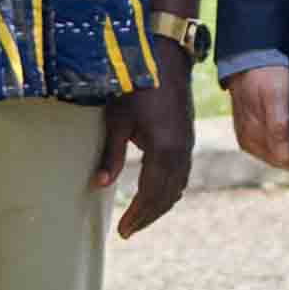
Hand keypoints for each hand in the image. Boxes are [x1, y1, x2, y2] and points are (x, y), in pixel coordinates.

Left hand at [99, 74, 193, 238]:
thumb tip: (100, 185)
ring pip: (177, 187)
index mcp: (164, 150)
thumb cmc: (137, 85)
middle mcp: (181, 152)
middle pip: (167, 196)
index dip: (137, 215)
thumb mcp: (118, 120)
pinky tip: (158, 194)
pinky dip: (170, 190)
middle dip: (148, 216)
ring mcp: (187, 145)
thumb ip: (111, 155)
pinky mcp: (187, 138)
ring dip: (160, 205)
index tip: (123, 231)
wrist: (166, 58)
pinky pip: (182, 174)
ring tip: (140, 218)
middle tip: (128, 231)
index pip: (151, 194)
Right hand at [225, 63, 288, 175]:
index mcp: (255, 136)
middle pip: (281, 162)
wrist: (248, 64)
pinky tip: (287, 129)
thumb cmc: (264, 77)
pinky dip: (281, 143)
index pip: (285, 160)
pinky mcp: (248, 136)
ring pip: (276, 157)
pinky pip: (270, 149)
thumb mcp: (275, 95)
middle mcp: (250, 143)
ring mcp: (248, 140)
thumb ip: (278, 124)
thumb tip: (284, 148)